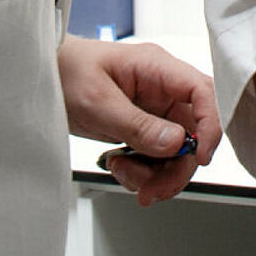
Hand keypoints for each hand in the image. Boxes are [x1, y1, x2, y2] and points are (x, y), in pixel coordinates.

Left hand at [58, 36, 220, 205]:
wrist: (45, 77)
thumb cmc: (66, 72)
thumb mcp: (97, 101)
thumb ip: (138, 124)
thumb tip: (176, 143)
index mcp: (156, 67)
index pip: (202, 91)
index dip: (210, 125)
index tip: (200, 156)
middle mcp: (162, 87)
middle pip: (193, 130)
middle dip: (176, 166)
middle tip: (151, 188)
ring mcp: (154, 108)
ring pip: (176, 150)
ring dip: (155, 173)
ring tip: (123, 173)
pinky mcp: (143, 126)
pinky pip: (157, 156)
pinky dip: (143, 171)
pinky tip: (119, 166)